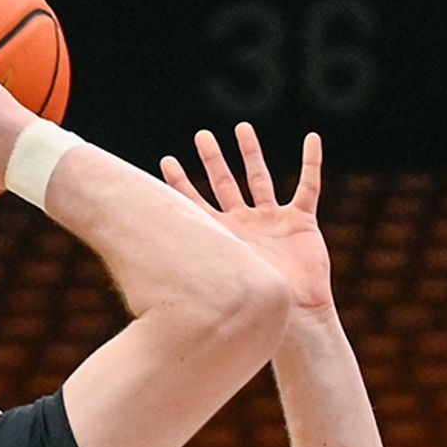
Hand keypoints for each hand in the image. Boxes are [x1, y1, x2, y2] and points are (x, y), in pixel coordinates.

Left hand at [164, 124, 331, 314]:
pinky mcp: (301, 222)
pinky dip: (312, 162)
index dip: (180, 183)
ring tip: (242, 129)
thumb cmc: (253, 305)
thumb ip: (183, 266)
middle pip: (226, 184)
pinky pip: (309, 186)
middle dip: (213, 160)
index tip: (165, 160)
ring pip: (260, 179)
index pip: (195, 203)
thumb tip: (135, 258)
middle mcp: (245, 225)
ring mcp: (272, 222)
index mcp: (223, 236)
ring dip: (252, 154)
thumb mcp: (213, 277)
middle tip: (201, 136)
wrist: (292, 316)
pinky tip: (312, 138)